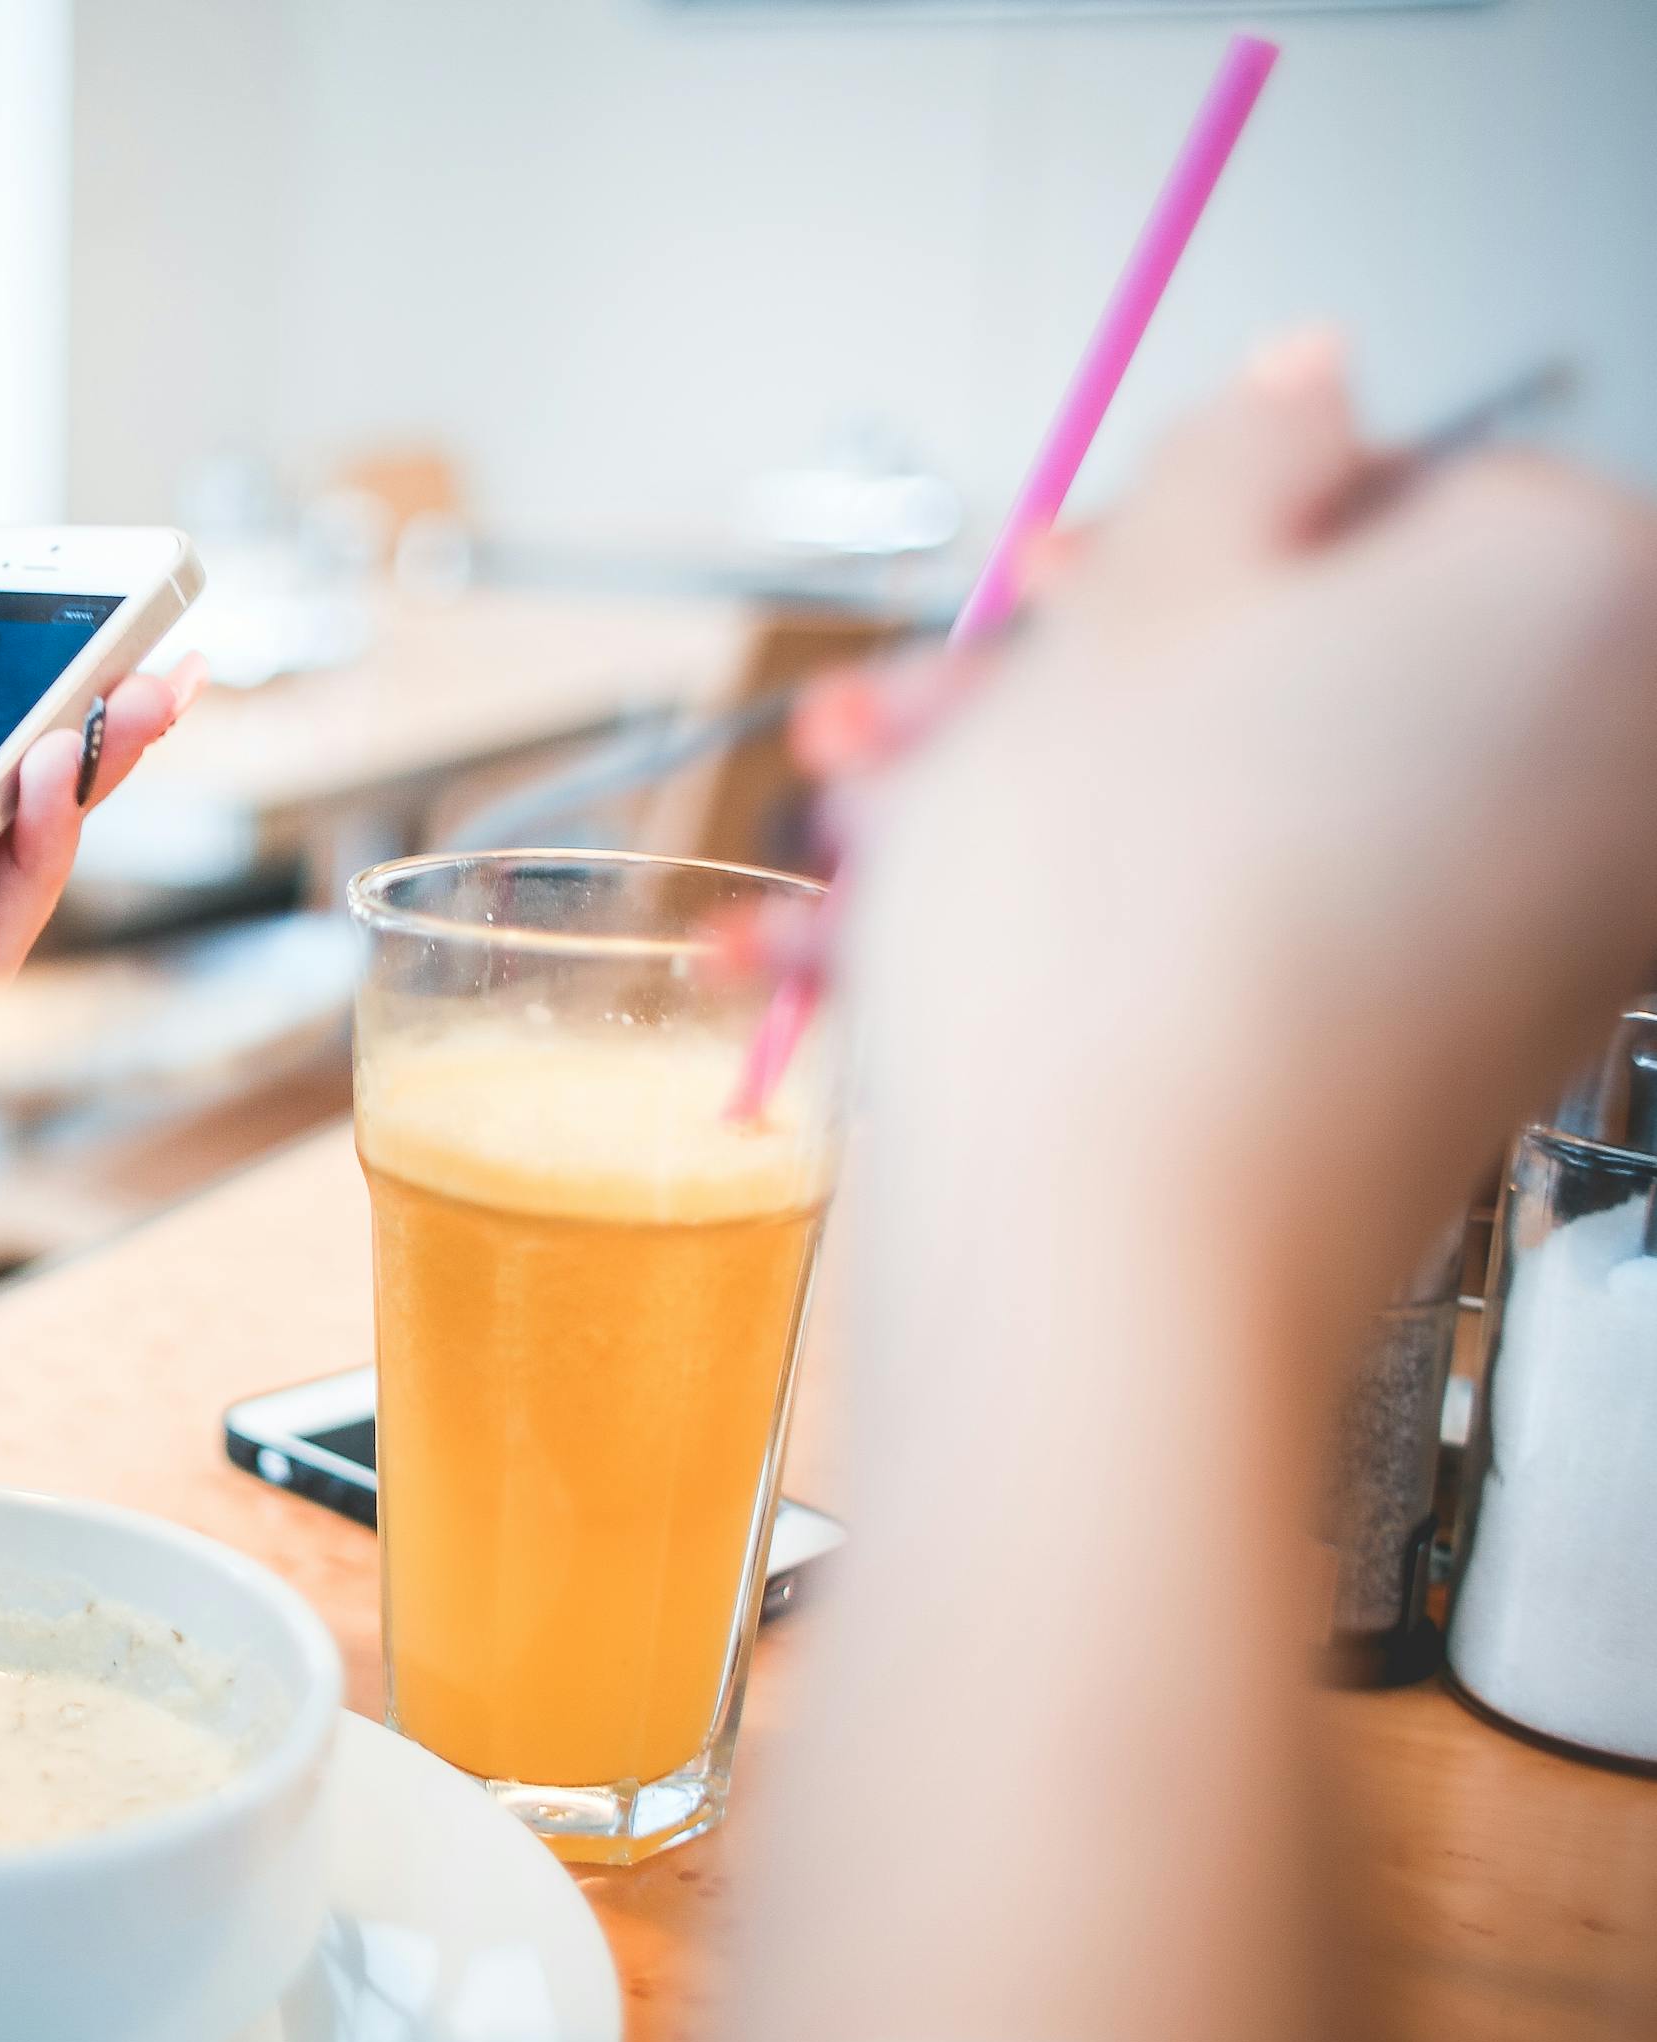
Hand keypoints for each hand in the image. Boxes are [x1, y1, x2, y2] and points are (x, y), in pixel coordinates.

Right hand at [843, 341, 1656, 1308]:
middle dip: (1071, 694)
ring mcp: (1546, 929)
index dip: (1188, 534)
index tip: (1052, 587)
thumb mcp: (1137, 604)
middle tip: (923, 724)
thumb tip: (1311, 383)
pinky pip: (1260, 939)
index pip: (1392, 483)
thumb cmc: (1119, 944)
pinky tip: (894, 966)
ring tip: (855, 863)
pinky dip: (1097, 938)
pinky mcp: (1448, 1063)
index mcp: (1583, 587)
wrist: (1108, 1265)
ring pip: (1259, 809)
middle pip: (1316, 660)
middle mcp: (1621, 759)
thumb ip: (1237, 454)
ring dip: (1030, 820)